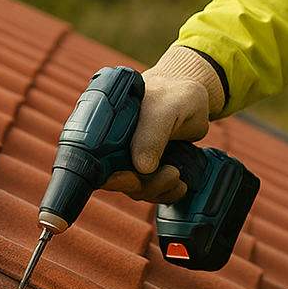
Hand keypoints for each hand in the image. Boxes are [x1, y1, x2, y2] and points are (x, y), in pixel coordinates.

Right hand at [100, 49, 225, 205]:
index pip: (95, 161)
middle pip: (117, 181)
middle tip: (170, 173)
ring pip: (136, 189)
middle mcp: (116, 147)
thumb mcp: (165, 109)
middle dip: (143, 185)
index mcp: (108, 129)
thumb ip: (151, 134)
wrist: (191, 97)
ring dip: (157, 190)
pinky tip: (181, 185)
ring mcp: (133, 160)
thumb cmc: (174, 94)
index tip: (129, 177)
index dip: (109, 176)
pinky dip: (166, 194)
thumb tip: (141, 168)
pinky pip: (152, 191)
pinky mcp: (151, 170)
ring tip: (177, 175)